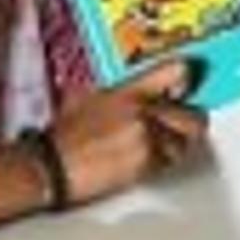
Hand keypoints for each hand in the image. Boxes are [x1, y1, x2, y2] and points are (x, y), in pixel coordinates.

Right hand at [47, 60, 206, 204]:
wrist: (49, 167)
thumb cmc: (60, 139)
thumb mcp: (86, 98)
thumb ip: (119, 92)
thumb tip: (143, 93)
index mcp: (127, 91)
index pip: (174, 72)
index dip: (186, 76)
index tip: (188, 81)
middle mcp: (142, 112)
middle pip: (190, 117)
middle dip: (185, 124)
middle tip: (176, 129)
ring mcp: (147, 138)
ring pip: (183, 143)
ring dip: (173, 147)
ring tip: (152, 150)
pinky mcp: (146, 163)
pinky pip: (169, 163)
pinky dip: (161, 164)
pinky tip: (142, 162)